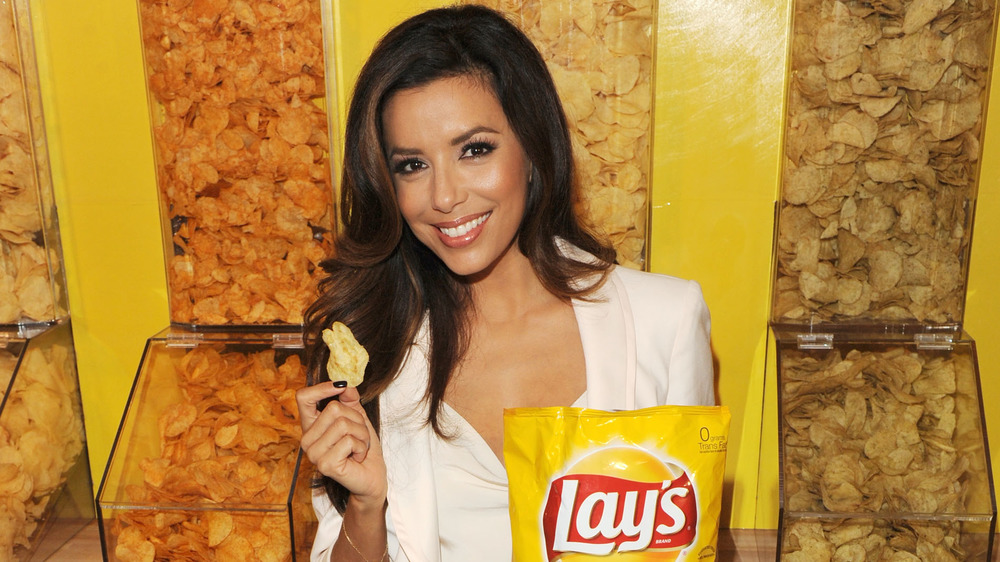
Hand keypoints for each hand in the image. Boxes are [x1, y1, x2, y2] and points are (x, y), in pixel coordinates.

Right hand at [297, 382, 386, 506]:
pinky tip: (357, 458)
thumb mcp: (358, 418)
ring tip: (358, 447)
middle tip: (359, 435)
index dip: (322, 388)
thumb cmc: (362, 448)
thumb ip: (350, 400)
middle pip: (333, 408)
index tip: (341, 387)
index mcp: (311, 426)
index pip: (303, 398)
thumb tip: (345, 385)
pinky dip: (360, 446)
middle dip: (356, 419)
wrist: (372, 476)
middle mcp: (307, 440)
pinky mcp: (325, 465)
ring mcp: (314, 454)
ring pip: (343, 423)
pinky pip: (348, 441)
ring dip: (361, 434)